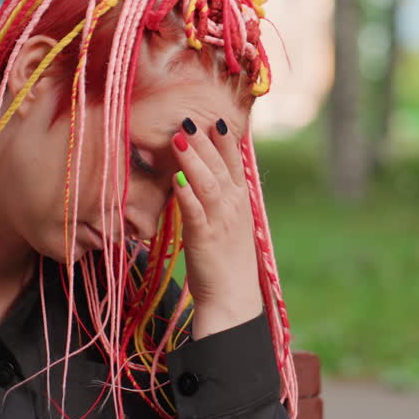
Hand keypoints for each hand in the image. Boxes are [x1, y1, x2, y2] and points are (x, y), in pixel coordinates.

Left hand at [171, 117, 263, 338]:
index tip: (214, 120)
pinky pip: (195, 212)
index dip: (225, 141)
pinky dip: (187, 195)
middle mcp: (234, 207)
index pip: (235, 164)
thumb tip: (209, 176)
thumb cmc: (228, 260)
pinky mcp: (204, 239)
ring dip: (194, 160)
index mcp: (241, 202)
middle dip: (205, 143)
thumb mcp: (231, 223)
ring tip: (180, 138)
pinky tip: (176, 180)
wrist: (233, 298)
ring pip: (208, 184)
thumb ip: (222, 198)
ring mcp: (221, 222)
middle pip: (220, 167)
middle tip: (189, 120)